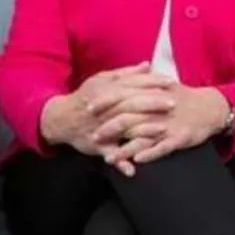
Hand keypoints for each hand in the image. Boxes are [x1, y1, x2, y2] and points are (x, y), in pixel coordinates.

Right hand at [39, 63, 175, 174]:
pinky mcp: (97, 145)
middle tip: (173, 103)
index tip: (171, 83)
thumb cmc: (86, 96)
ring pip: (124, 127)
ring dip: (143, 130)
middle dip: (152, 103)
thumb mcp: (102, 80)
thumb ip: (126, 74)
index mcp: (108, 90)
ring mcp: (102, 127)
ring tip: (163, 130)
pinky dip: (120, 162)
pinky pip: (110, 154)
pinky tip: (134, 170)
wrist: (61, 118)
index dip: (153, 82)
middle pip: (131, 103)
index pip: (133, 84)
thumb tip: (148, 65)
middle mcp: (105, 108)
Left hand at [103, 85, 230, 165]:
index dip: (106, 101)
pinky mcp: (180, 138)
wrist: (211, 108)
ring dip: (125, 149)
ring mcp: (169, 124)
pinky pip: (163, 148)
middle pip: (130, 117)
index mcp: (153, 93)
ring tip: (109, 158)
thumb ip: (143, 80)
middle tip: (94, 136)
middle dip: (110, 128)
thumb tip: (123, 75)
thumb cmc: (184, 97)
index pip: (124, 95)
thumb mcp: (164, 84)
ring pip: (143, 137)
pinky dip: (150, 154)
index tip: (89, 106)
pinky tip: (137, 161)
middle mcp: (159, 108)